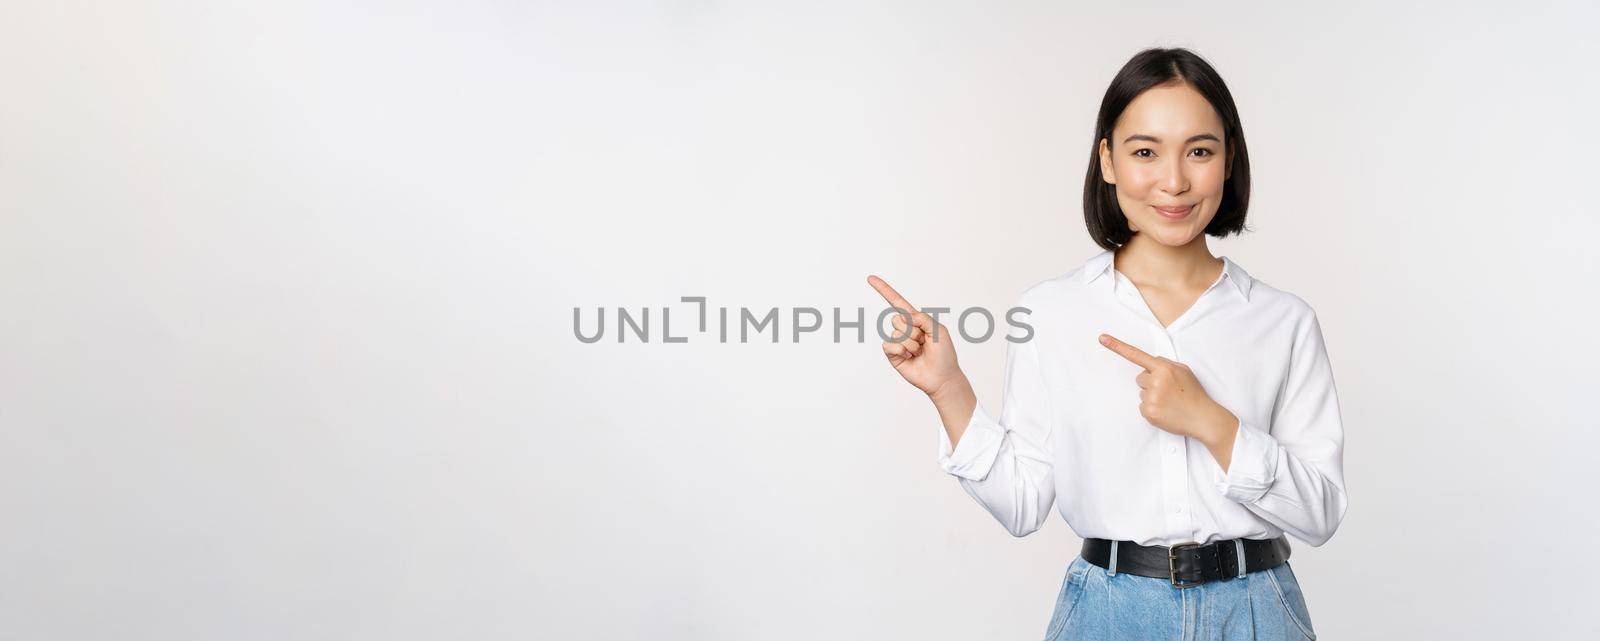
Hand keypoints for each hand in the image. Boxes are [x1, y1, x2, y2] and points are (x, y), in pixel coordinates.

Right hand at [867, 275, 965, 398]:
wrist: (941, 378)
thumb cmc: (944, 355)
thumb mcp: (939, 331)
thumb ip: (923, 318)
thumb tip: (905, 316)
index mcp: (916, 320)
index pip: (897, 302)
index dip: (884, 290)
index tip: (870, 278)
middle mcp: (905, 329)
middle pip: (898, 319)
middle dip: (914, 331)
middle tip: (924, 343)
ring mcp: (898, 342)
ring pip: (896, 333)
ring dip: (911, 343)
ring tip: (919, 352)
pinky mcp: (893, 355)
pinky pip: (889, 345)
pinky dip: (900, 350)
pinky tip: (910, 357)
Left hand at [1098, 333, 1236, 443]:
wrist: (1203, 418)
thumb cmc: (1194, 394)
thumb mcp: (1183, 371)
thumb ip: (1165, 364)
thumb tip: (1150, 363)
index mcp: (1164, 368)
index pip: (1136, 355)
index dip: (1117, 346)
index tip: (1102, 338)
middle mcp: (1156, 381)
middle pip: (1140, 378)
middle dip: (1151, 383)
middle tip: (1168, 391)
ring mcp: (1151, 397)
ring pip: (1141, 392)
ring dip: (1151, 396)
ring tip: (1169, 401)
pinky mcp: (1148, 412)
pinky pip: (1142, 406)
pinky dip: (1151, 408)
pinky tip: (1165, 410)